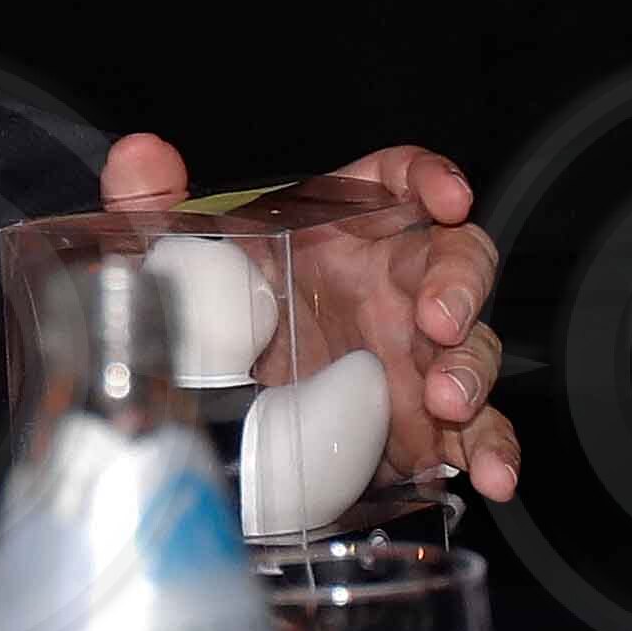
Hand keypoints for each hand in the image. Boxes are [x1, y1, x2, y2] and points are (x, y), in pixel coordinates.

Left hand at [103, 133, 519, 499]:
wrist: (219, 411)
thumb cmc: (217, 315)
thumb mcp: (179, 263)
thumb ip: (155, 205)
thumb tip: (139, 156)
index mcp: (342, 229)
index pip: (399, 181)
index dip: (429, 179)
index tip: (444, 197)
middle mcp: (391, 284)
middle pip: (456, 260)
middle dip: (460, 284)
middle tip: (437, 319)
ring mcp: (415, 355)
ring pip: (474, 344)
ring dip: (473, 368)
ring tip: (448, 401)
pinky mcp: (424, 424)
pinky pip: (476, 431)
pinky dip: (492, 450)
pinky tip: (491, 474)